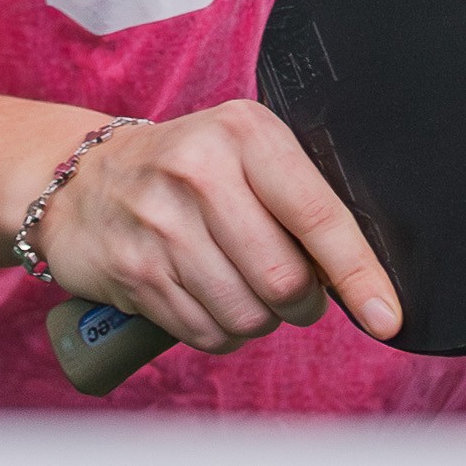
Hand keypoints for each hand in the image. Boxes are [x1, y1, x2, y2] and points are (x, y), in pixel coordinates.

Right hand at [35, 102, 402, 355]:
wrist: (80, 180)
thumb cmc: (184, 169)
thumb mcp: (241, 152)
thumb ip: (297, 197)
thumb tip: (362, 273)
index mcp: (244, 132)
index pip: (317, 213)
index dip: (358, 273)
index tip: (386, 314)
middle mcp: (200, 171)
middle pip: (284, 279)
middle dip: (301, 302)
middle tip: (293, 290)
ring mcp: (161, 222)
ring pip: (247, 314)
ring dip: (258, 319)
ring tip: (241, 287)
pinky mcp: (134, 270)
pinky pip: (206, 333)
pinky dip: (219, 330)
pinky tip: (205, 297)